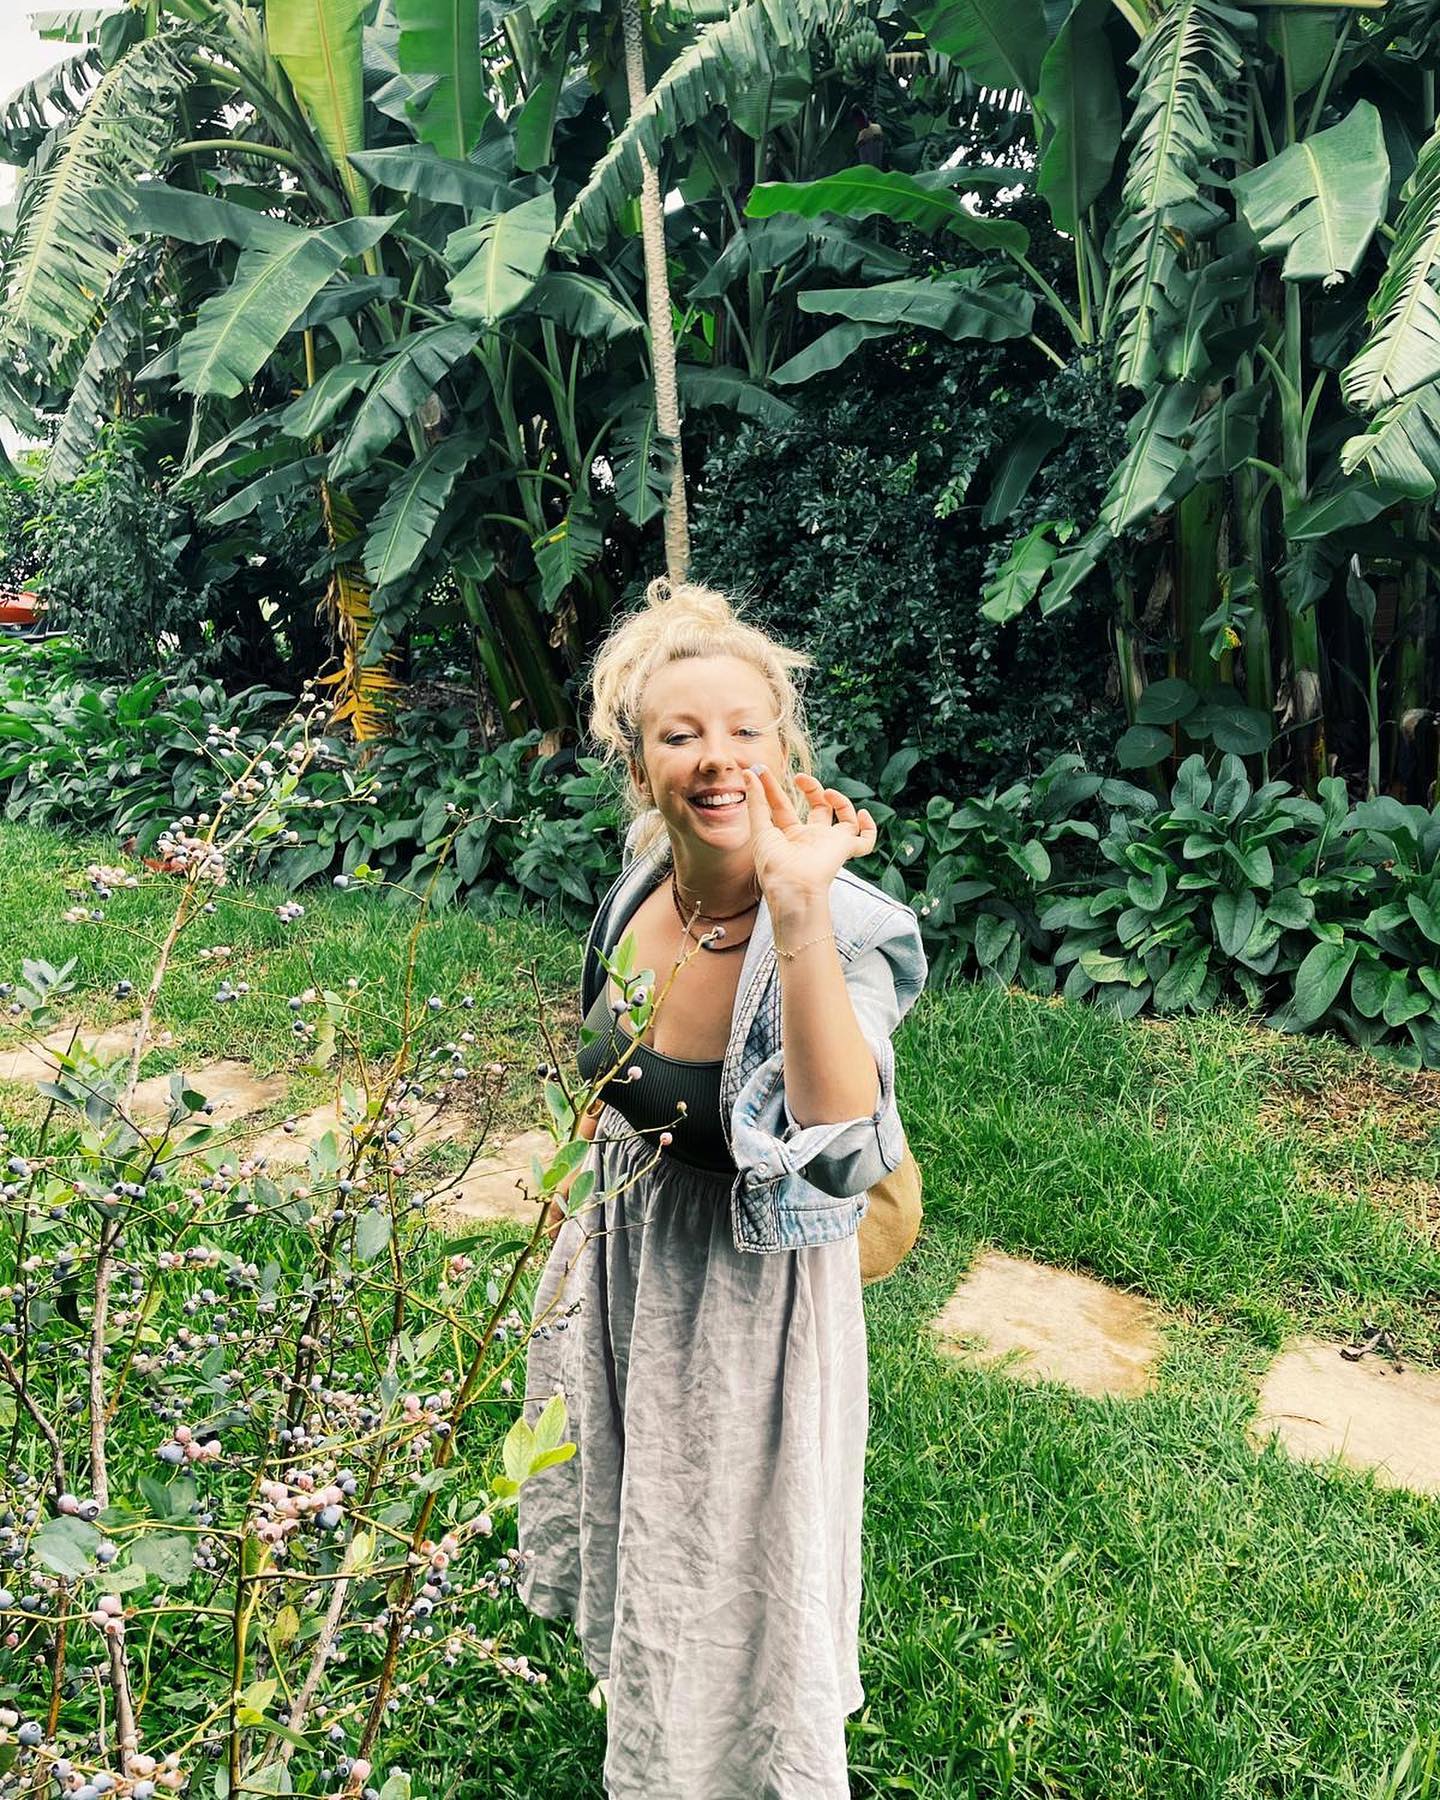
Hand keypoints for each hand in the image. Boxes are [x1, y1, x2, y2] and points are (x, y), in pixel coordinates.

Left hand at [740, 766, 876, 904]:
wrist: (792, 887)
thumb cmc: (774, 865)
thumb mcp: (760, 828)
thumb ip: (756, 801)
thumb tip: (748, 773)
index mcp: (789, 836)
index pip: (783, 805)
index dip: (772, 787)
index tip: (761, 770)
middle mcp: (811, 838)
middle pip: (818, 807)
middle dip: (811, 788)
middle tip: (799, 777)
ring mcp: (830, 843)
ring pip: (845, 819)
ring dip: (840, 801)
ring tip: (828, 793)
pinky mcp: (845, 849)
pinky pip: (865, 841)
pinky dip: (869, 828)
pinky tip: (862, 814)